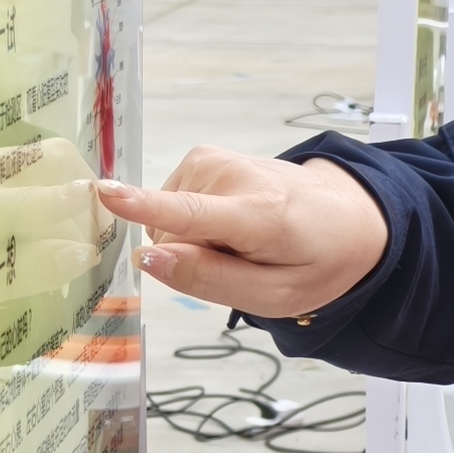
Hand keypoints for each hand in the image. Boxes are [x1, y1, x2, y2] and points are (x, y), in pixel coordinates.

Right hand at [93, 147, 387, 319]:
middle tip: (243, 260)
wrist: (348, 214)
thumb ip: (211, 281)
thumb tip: (148, 260)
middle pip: (170, 237)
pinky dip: (198, 221)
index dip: (143, 206)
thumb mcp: (276, 295)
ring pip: (169, 224)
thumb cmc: (316, 259)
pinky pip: (174, 206)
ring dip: (199, 239)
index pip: (189, 212)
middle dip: (194, 257)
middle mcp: (231, 177)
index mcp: (256, 215)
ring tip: (245, 239)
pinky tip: (234, 222)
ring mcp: (214, 160)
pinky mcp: (203, 157)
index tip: (104, 192)